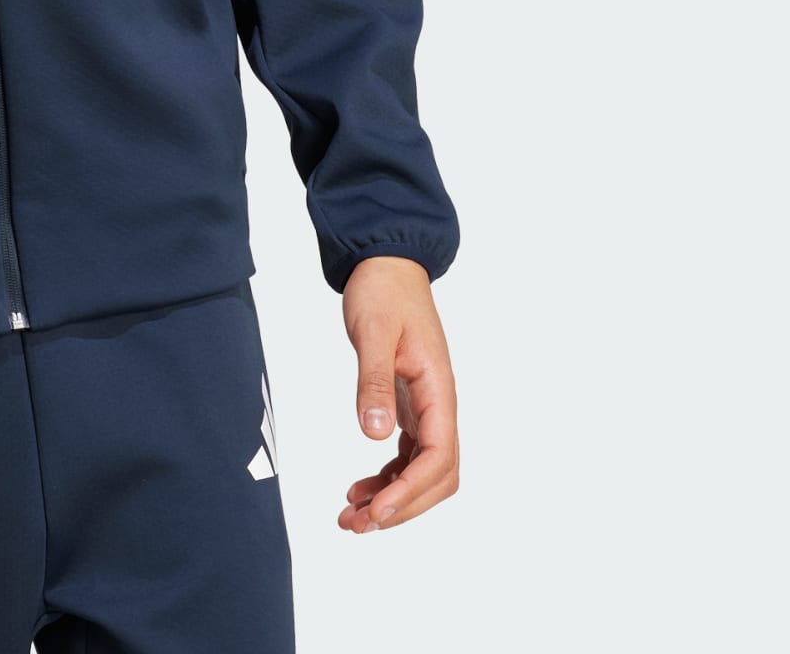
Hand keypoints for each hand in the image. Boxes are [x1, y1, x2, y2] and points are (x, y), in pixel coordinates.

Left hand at [337, 256, 459, 533]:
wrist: (386, 264)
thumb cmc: (383, 292)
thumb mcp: (373, 334)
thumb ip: (374, 382)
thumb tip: (375, 434)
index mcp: (439, 391)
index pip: (438, 458)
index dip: (411, 493)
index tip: (376, 512)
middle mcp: (439, 405)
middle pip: (436, 476)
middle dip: (401, 507)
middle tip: (356, 524)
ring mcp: (426, 407)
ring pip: (422, 471)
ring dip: (392, 499)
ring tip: (351, 516)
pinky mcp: (410, 405)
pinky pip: (407, 455)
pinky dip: (387, 478)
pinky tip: (359, 488)